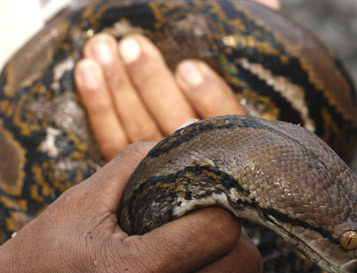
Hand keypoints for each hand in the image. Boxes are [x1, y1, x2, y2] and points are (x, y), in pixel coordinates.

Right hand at [0, 143, 261, 272]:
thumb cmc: (32, 272)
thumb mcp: (75, 208)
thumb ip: (135, 166)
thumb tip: (186, 138)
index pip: (221, 229)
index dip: (218, 207)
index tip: (202, 204)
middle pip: (246, 265)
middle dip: (231, 239)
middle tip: (204, 232)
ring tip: (200, 266)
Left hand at [74, 0, 279, 159]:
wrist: (203, 161)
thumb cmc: (227, 106)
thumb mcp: (253, 76)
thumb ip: (260, 36)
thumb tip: (271, 3)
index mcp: (237, 140)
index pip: (226, 122)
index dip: (209, 97)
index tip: (189, 69)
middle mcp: (200, 158)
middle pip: (175, 125)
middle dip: (151, 83)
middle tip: (132, 45)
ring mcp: (163, 168)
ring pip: (138, 131)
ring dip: (118, 87)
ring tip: (101, 48)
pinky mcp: (131, 171)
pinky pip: (111, 140)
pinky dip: (97, 106)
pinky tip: (86, 72)